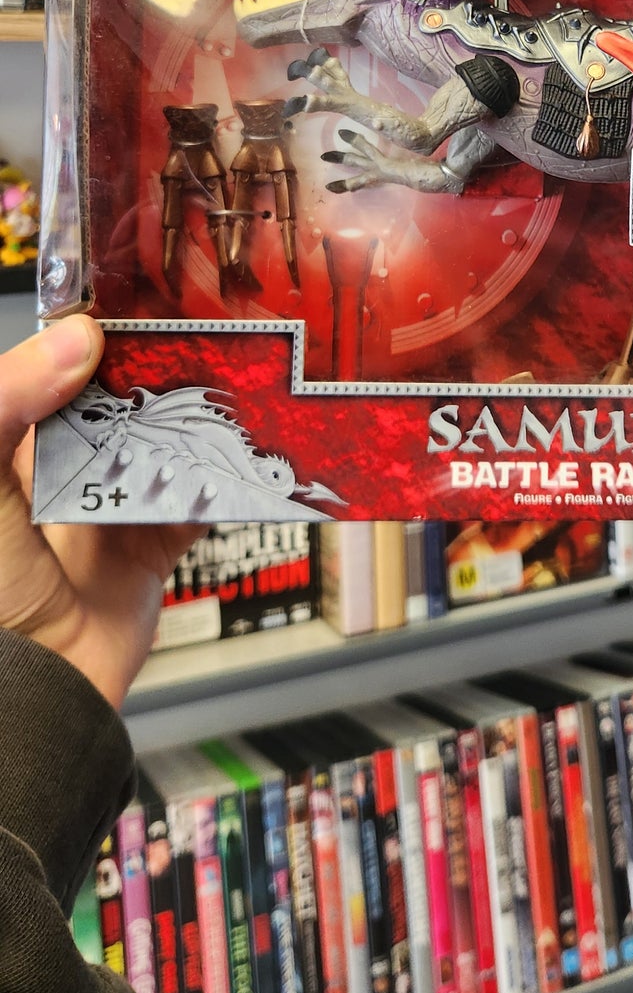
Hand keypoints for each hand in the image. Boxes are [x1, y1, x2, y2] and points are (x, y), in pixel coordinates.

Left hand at [0, 318, 200, 709]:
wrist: (28, 693)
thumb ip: (9, 400)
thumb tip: (78, 335)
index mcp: (15, 446)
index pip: (60, 370)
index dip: (97, 334)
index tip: (147, 299)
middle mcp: (60, 471)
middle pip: (121, 401)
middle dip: (161, 371)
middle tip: (209, 333)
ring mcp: (108, 509)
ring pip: (164, 446)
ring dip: (199, 421)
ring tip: (237, 380)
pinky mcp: (151, 550)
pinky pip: (198, 504)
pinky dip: (226, 483)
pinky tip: (248, 453)